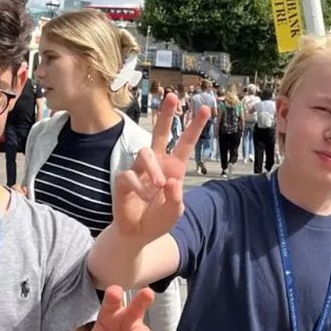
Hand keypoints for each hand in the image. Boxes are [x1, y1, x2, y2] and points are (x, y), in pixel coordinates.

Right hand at [113, 93, 208, 243]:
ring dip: (154, 169)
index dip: (195, 126)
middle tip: (172, 96)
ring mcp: (139, 170)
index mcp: (174, 167)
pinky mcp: (123, 179)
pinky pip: (131, 175)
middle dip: (166, 114)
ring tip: (160, 186)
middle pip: (160, 132)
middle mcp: (157, 164)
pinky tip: (144, 198)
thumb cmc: (158, 220)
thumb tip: (171, 182)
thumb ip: (176, 199)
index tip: (206, 108)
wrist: (137, 234)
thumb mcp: (174, 212)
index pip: (185, 143)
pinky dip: (140, 188)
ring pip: (145, 153)